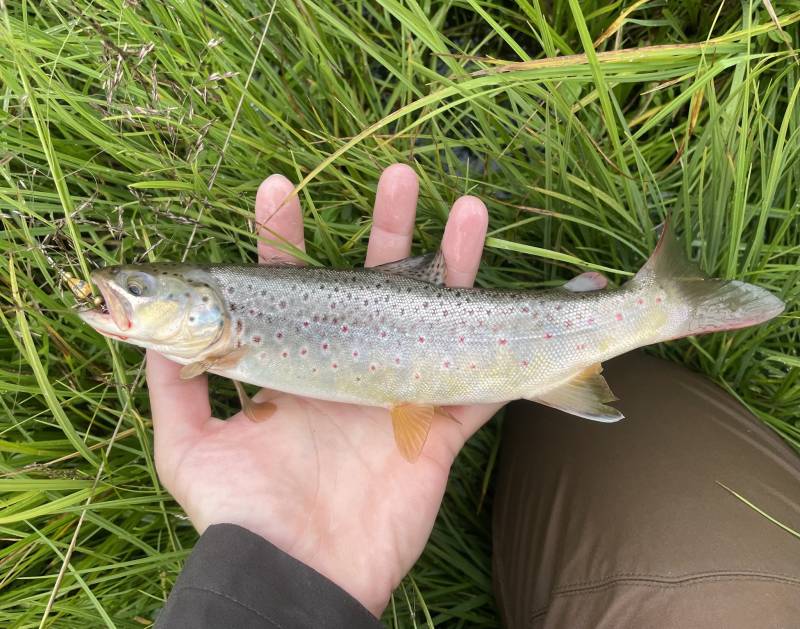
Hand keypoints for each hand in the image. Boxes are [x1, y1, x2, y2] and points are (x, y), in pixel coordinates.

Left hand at [146, 164, 500, 615]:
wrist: (300, 577)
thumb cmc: (243, 513)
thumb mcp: (188, 450)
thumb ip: (175, 388)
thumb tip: (150, 334)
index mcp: (294, 364)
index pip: (287, 283)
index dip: (282, 235)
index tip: (276, 188)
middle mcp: (347, 365)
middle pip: (373, 281)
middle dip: (388, 227)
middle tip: (400, 177)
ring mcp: (396, 392)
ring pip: (436, 314)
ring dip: (456, 263)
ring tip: (471, 211)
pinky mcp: (435, 429)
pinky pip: (481, 388)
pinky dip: (505, 358)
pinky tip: (529, 310)